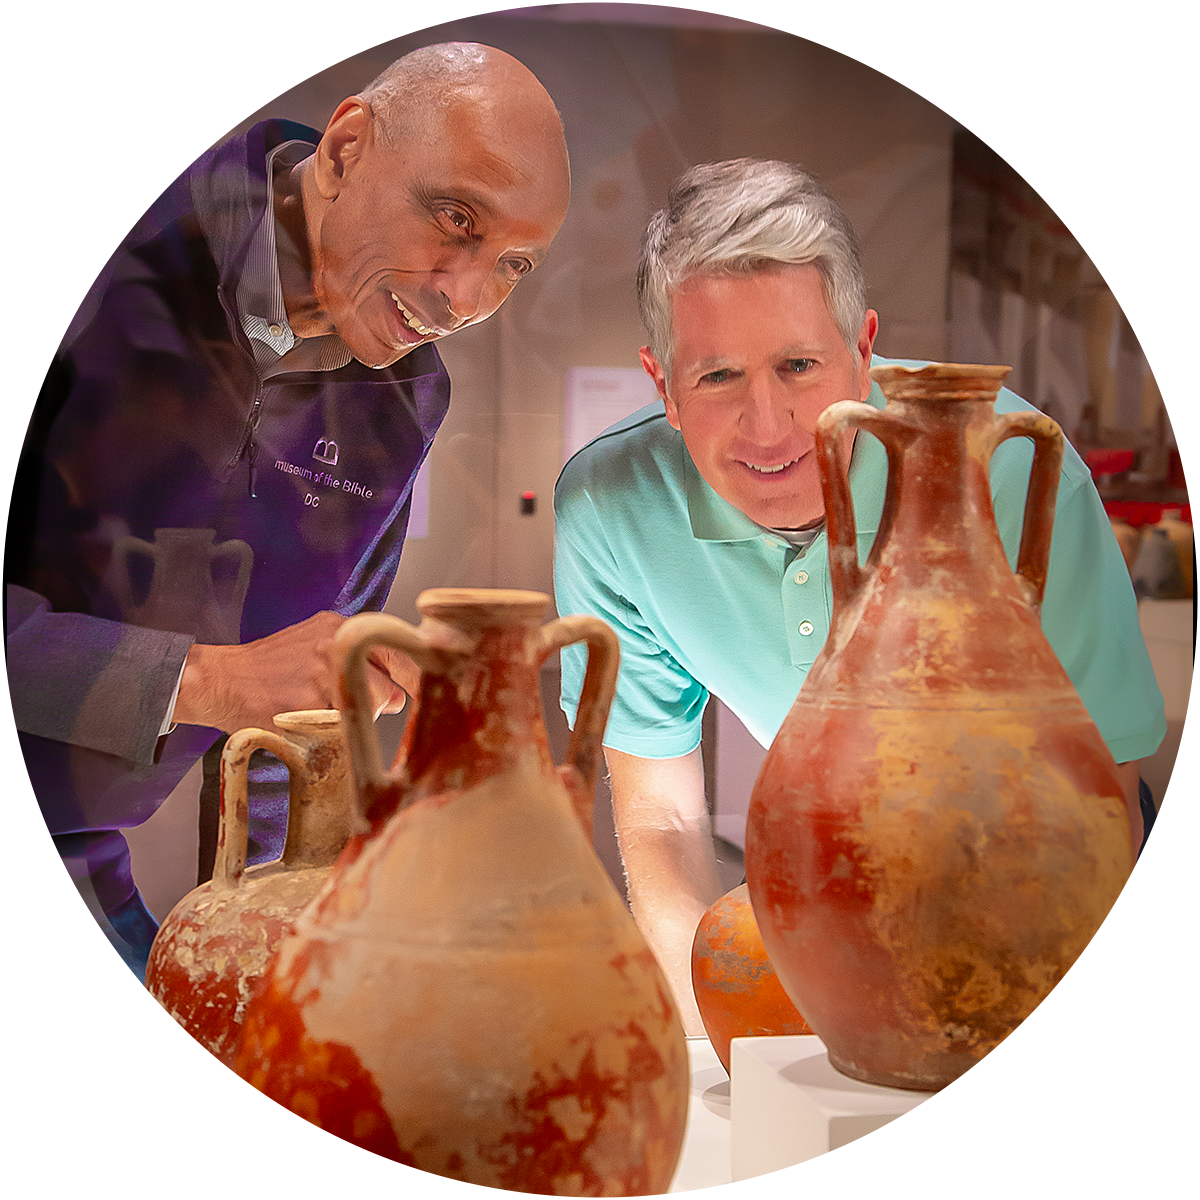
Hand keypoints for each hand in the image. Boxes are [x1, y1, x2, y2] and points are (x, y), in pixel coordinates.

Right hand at [172, 611, 420, 732]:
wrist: (221, 679)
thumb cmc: (271, 667)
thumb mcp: (314, 642)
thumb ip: (356, 657)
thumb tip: (399, 692)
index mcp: (340, 627)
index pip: (396, 652)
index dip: (412, 678)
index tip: (424, 691)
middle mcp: (334, 645)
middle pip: (387, 688)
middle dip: (379, 704)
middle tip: (351, 707)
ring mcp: (320, 675)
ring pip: (365, 711)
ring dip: (352, 720)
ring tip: (320, 711)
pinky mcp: (306, 705)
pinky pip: (339, 730)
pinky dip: (329, 733)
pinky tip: (305, 720)